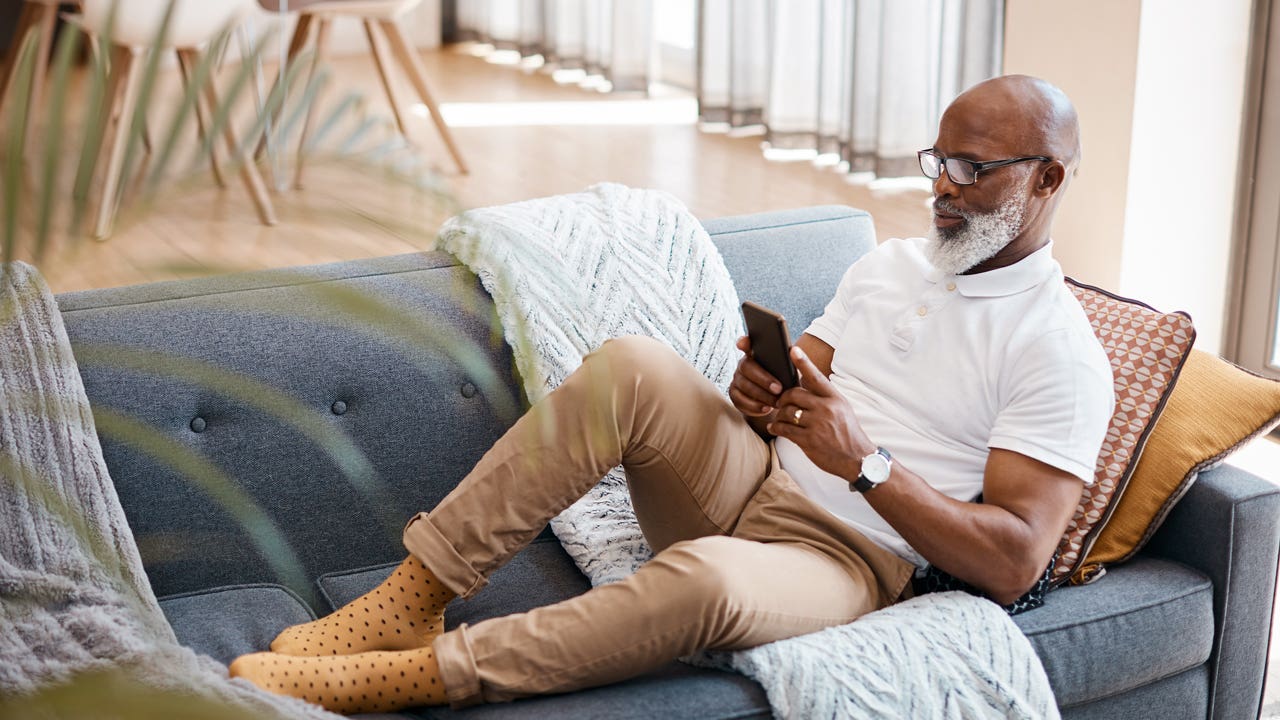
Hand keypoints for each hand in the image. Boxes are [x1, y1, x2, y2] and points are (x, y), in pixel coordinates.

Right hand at [729, 335, 782, 417]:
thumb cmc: (784, 381)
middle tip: (778, 388)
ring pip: (744, 386)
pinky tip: (766, 409)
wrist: (776, 400)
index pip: (746, 343)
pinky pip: (740, 401)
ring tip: (776, 402)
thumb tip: (795, 352)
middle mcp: (743, 364)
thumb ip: (787, 361)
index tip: (743, 344)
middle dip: (763, 379)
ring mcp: (737, 380)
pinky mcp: (734, 395)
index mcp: (755, 354)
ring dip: (761, 395)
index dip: (743, 342)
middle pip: (747, 367)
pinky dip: (754, 406)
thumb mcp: (788, 370)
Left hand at [768, 346, 874, 479]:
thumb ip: (823, 395)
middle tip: (780, 402)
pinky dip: (776, 428)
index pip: (816, 377)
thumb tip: (802, 378)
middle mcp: (826, 409)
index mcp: (835, 398)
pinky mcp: (808, 441)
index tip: (793, 350)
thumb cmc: (847, 432)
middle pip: (793, 394)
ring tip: (779, 418)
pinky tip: (775, 428)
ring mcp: (817, 425)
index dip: (803, 362)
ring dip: (779, 415)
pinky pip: (784, 429)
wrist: (857, 459)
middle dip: (783, 398)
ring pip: (786, 412)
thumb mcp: (842, 408)